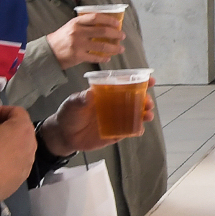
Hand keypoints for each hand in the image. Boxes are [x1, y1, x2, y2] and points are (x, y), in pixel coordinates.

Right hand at [0, 105, 36, 200]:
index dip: (1, 110)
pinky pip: (18, 160)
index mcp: (24, 128)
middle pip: (21, 128)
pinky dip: (10, 158)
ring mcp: (30, 161)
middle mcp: (32, 143)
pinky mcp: (24, 176)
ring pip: (21, 145)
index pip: (17, 110)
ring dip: (9, 142)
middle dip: (6, 126)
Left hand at [39, 78, 156, 155]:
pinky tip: (139, 129)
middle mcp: (115, 105)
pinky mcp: (116, 133)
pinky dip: (137, 130)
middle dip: (146, 100)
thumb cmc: (69, 115)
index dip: (140, 81)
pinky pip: (130, 131)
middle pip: (136, 100)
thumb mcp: (72, 103)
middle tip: (148, 102)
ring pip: (136, 115)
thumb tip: (90, 94)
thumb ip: (81, 99)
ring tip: (148, 115)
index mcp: (107, 94)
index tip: (150, 79)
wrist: (64, 135)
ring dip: (145, 114)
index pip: (126, 85)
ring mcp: (117, 119)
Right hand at [47, 13, 125, 69]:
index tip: (118, 23)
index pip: (96, 18)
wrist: (48, 51)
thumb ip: (85, 25)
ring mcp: (78, 45)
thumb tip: (105, 25)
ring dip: (114, 48)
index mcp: (76, 22)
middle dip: (115, 34)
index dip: (109, 20)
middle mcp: (77, 32)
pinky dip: (104, 58)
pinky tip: (108, 58)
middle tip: (122, 36)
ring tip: (120, 49)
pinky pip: (95, 57)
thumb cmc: (62, 38)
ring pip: (101, 46)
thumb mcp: (71, 26)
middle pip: (102, 32)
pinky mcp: (78, 56)